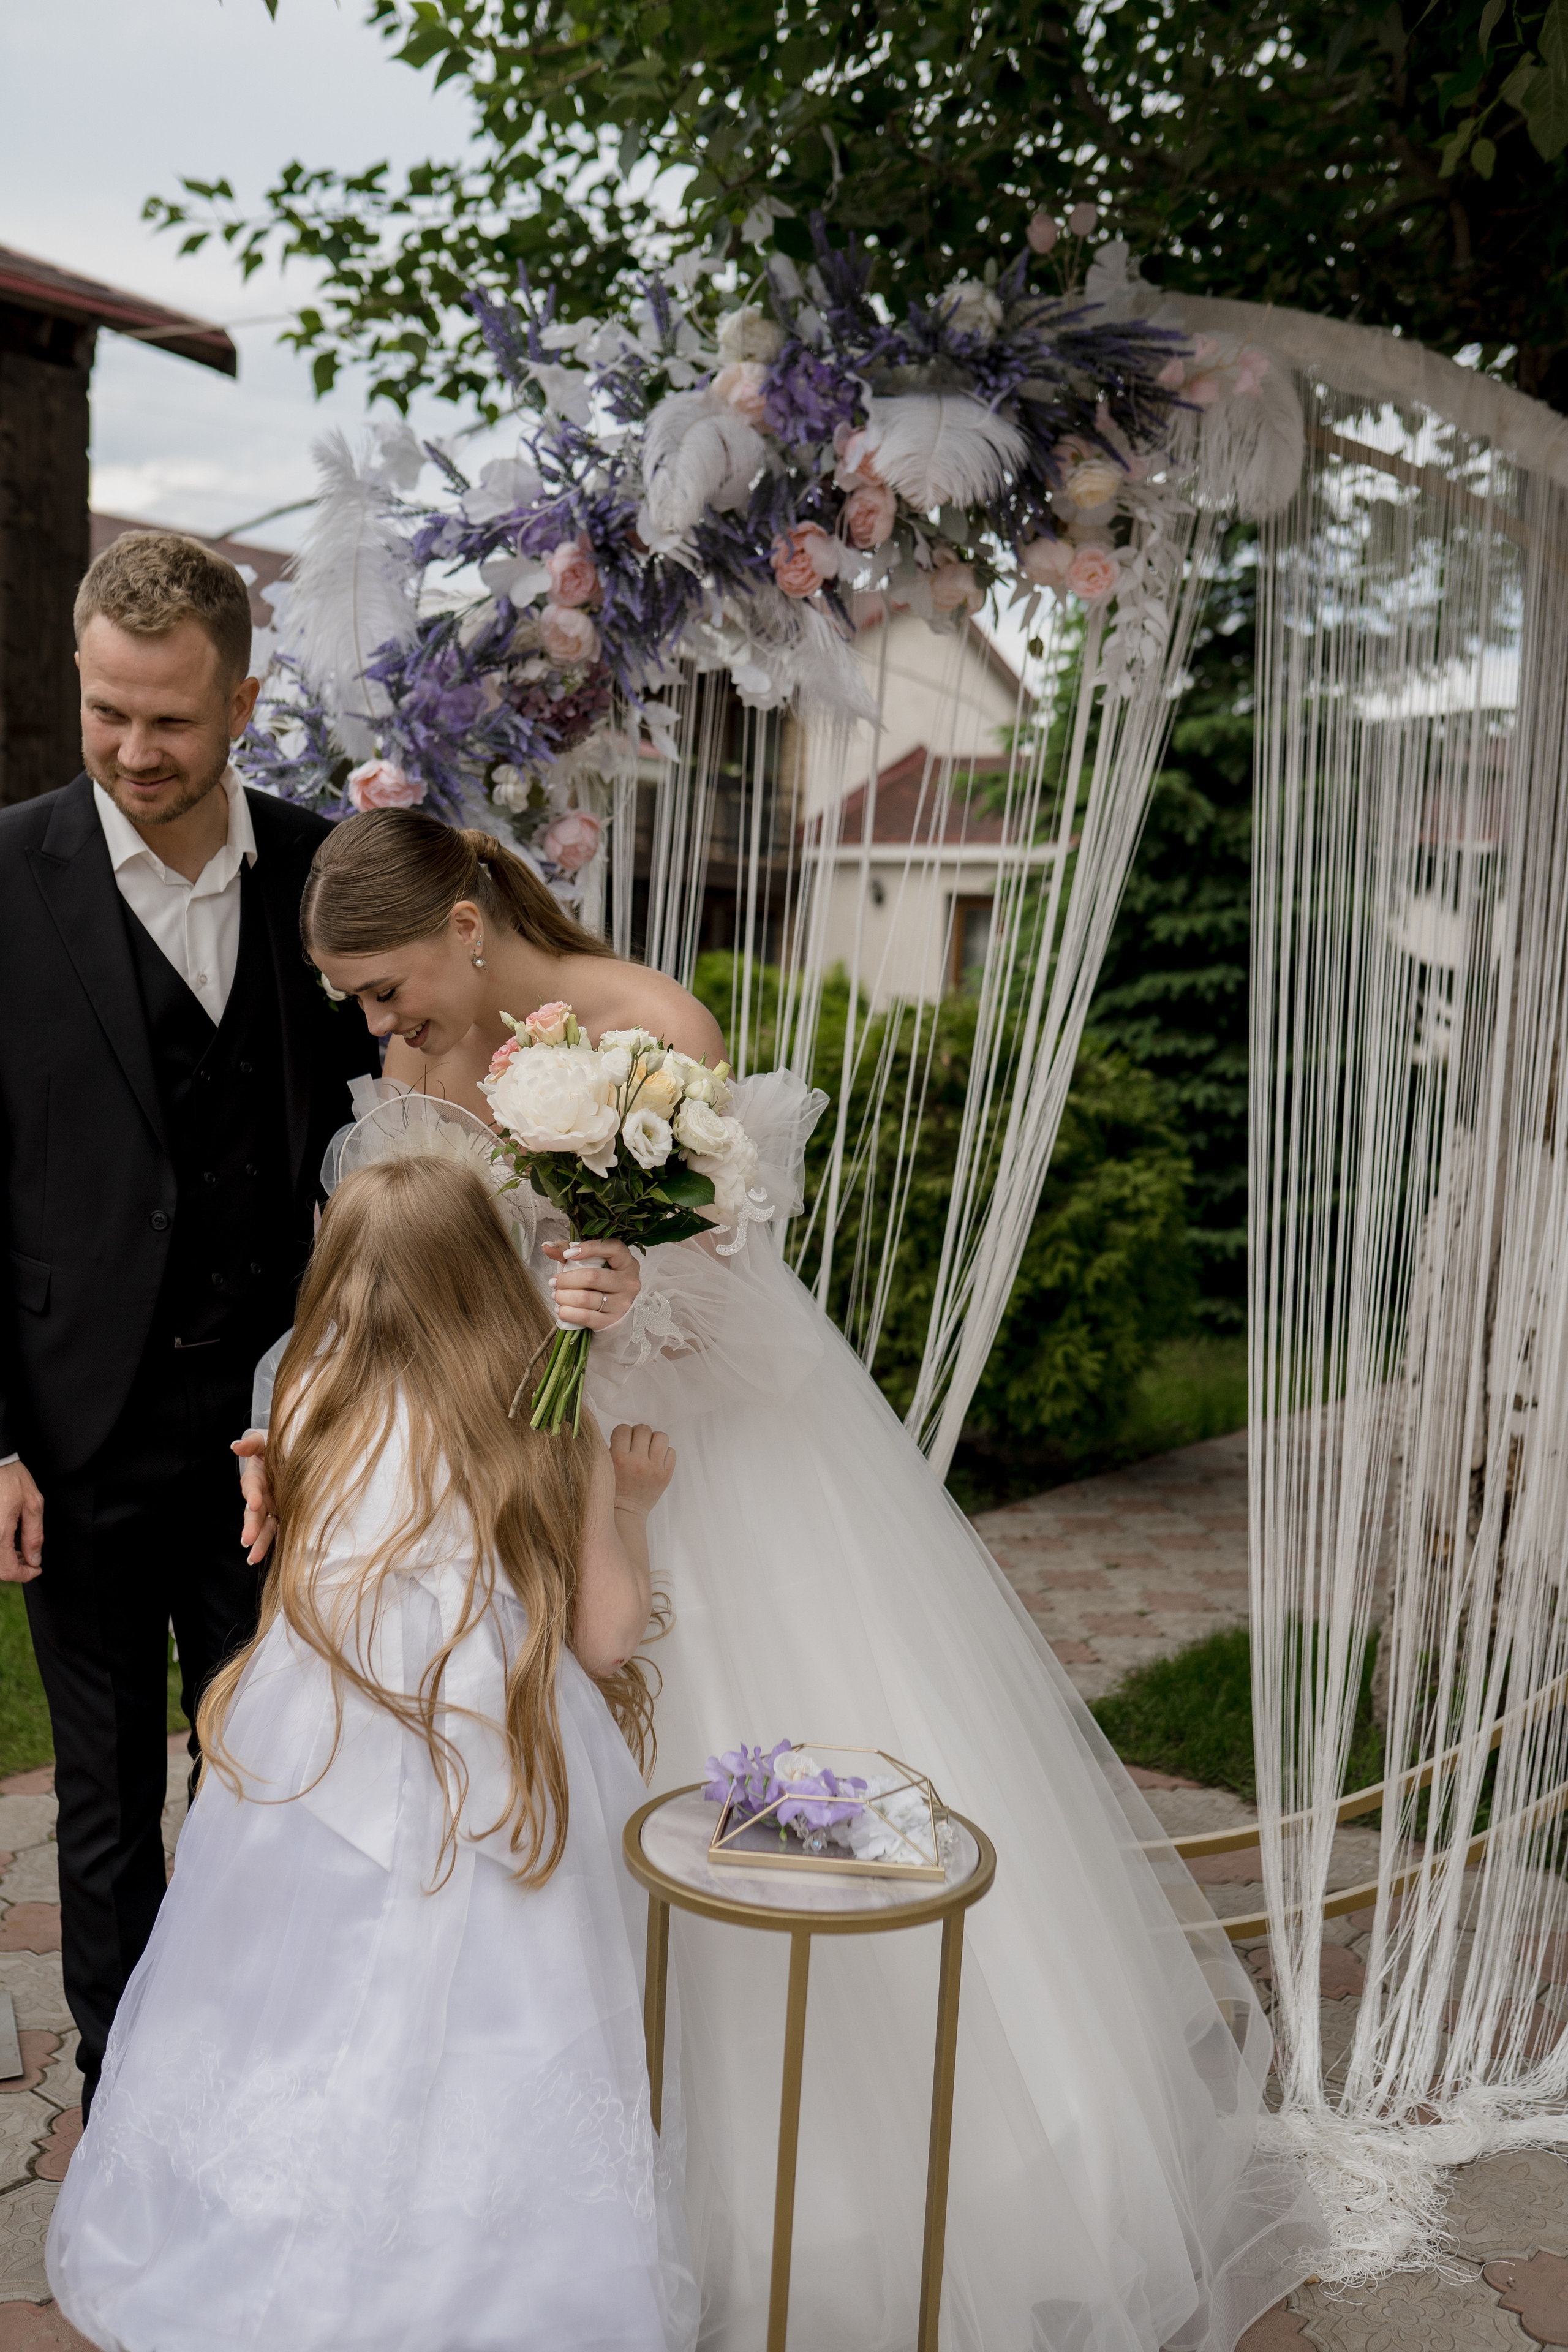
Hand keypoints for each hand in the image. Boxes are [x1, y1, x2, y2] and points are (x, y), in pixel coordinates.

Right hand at [0, 1462, 42, 1583]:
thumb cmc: (10, 1477)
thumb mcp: (32, 1504)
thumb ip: (34, 1535)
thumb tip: (35, 1558)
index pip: (8, 1570)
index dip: (25, 1575)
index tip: (37, 1569)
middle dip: (16, 1569)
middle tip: (31, 1560)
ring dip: (7, 1560)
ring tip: (22, 1551)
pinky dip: (0, 1550)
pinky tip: (9, 1542)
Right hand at [231, 1430, 276, 1564]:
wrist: (290, 1454)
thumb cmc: (275, 1446)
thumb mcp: (264, 1441)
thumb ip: (252, 1443)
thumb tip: (235, 1446)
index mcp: (256, 1478)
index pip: (252, 1487)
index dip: (252, 1495)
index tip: (253, 1504)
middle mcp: (261, 1496)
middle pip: (254, 1513)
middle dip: (251, 1527)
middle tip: (247, 1540)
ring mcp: (272, 1507)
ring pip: (264, 1526)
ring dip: (259, 1542)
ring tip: (253, 1558)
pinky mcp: (284, 1513)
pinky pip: (281, 1529)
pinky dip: (278, 1541)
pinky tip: (277, 1555)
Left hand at [542, 1238, 641, 1330]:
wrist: (613, 1314)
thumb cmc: (600, 1284)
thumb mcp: (587, 1263)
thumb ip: (568, 1251)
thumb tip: (547, 1247)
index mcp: (627, 1262)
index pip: (612, 1248)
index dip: (589, 1248)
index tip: (567, 1254)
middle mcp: (629, 1282)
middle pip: (592, 1277)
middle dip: (566, 1279)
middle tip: (554, 1282)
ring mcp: (623, 1303)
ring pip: (585, 1298)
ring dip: (563, 1297)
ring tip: (556, 1295)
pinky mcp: (614, 1322)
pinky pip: (585, 1316)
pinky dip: (567, 1312)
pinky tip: (561, 1309)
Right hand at [609, 1423, 674, 1517]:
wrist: (626, 1511)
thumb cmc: (614, 1488)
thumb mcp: (605, 1467)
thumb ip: (612, 1447)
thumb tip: (624, 1432)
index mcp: (618, 1459)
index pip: (623, 1429)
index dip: (622, 1433)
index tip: (622, 1440)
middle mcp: (638, 1462)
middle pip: (643, 1429)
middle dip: (638, 1434)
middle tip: (636, 1444)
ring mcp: (654, 1469)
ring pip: (661, 1436)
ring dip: (654, 1440)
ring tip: (648, 1449)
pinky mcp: (666, 1475)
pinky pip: (671, 1451)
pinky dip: (664, 1453)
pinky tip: (656, 1460)